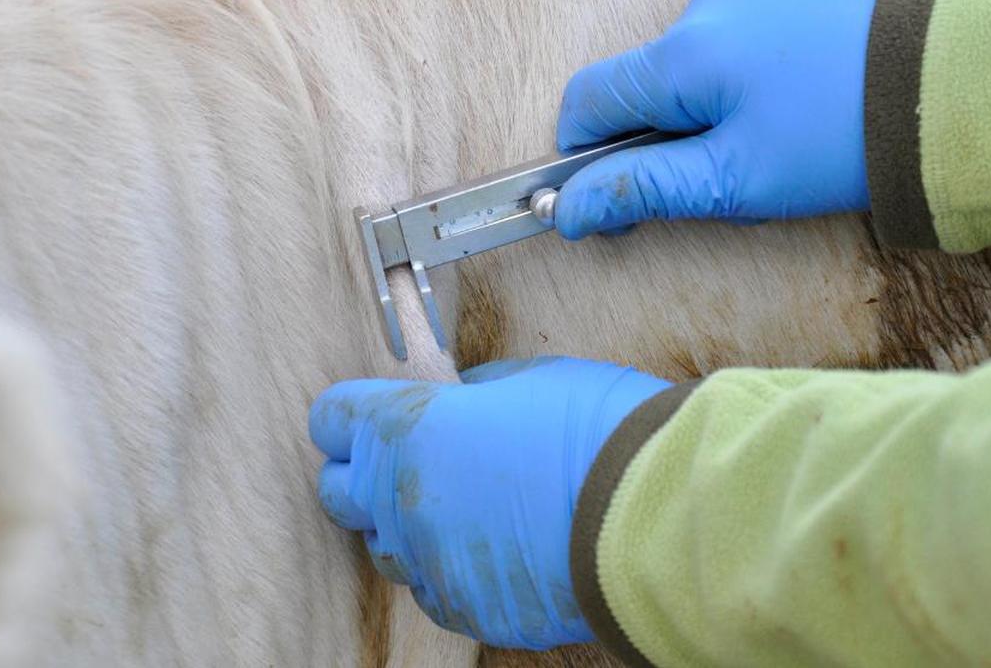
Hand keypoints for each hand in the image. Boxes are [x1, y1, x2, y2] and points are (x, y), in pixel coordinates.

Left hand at [308, 357, 669, 648]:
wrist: (658, 515)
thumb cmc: (600, 429)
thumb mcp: (530, 378)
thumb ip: (474, 393)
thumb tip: (461, 403)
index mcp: (408, 430)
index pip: (332, 419)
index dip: (350, 414)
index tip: (369, 414)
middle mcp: (403, 501)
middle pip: (338, 493)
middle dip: (361, 475)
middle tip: (408, 461)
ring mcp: (433, 564)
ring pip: (387, 549)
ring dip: (409, 526)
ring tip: (463, 508)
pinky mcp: (469, 611)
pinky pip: (438, 590)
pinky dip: (453, 569)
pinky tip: (498, 549)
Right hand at [554, 0, 891, 237]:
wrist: (968, 73)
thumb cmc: (845, 135)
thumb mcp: (735, 180)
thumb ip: (643, 189)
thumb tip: (567, 209)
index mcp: (683, 52)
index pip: (587, 100)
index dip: (584, 156)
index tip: (616, 196)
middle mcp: (711, 0)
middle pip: (651, 79)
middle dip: (670, 133)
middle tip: (730, 178)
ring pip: (704, 53)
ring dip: (718, 98)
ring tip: (786, 134)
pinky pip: (753, 24)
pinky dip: (760, 64)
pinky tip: (811, 92)